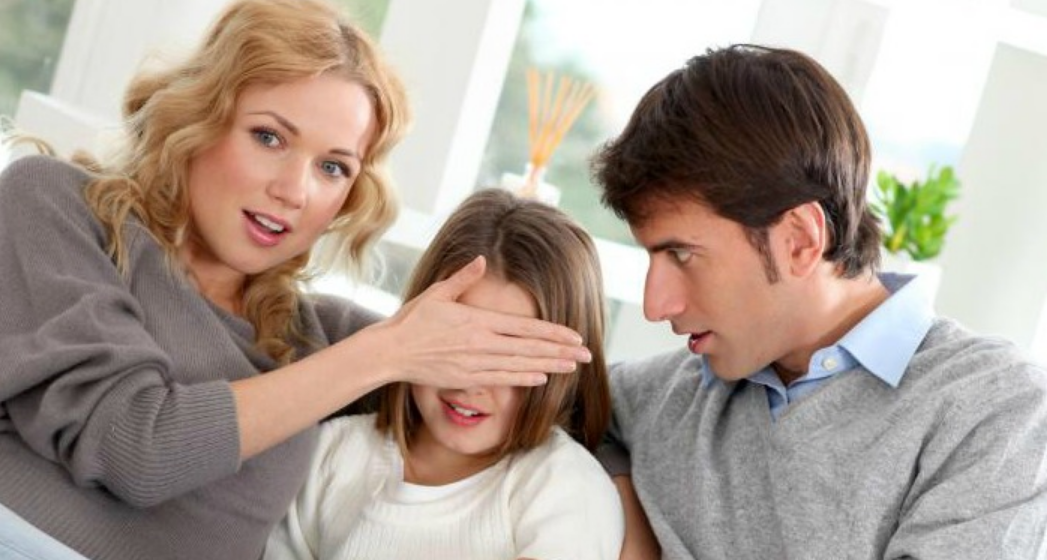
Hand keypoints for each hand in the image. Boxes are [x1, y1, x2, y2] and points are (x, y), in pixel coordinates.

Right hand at [367, 256, 591, 387]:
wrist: (390, 352)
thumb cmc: (412, 320)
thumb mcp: (438, 292)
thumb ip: (463, 277)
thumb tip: (482, 259)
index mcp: (477, 320)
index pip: (524, 327)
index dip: (552, 332)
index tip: (574, 335)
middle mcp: (481, 343)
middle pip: (529, 348)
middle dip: (561, 352)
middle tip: (587, 355)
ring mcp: (475, 363)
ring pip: (520, 366)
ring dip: (549, 367)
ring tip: (572, 368)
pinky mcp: (466, 378)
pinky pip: (501, 379)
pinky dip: (523, 379)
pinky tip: (542, 378)